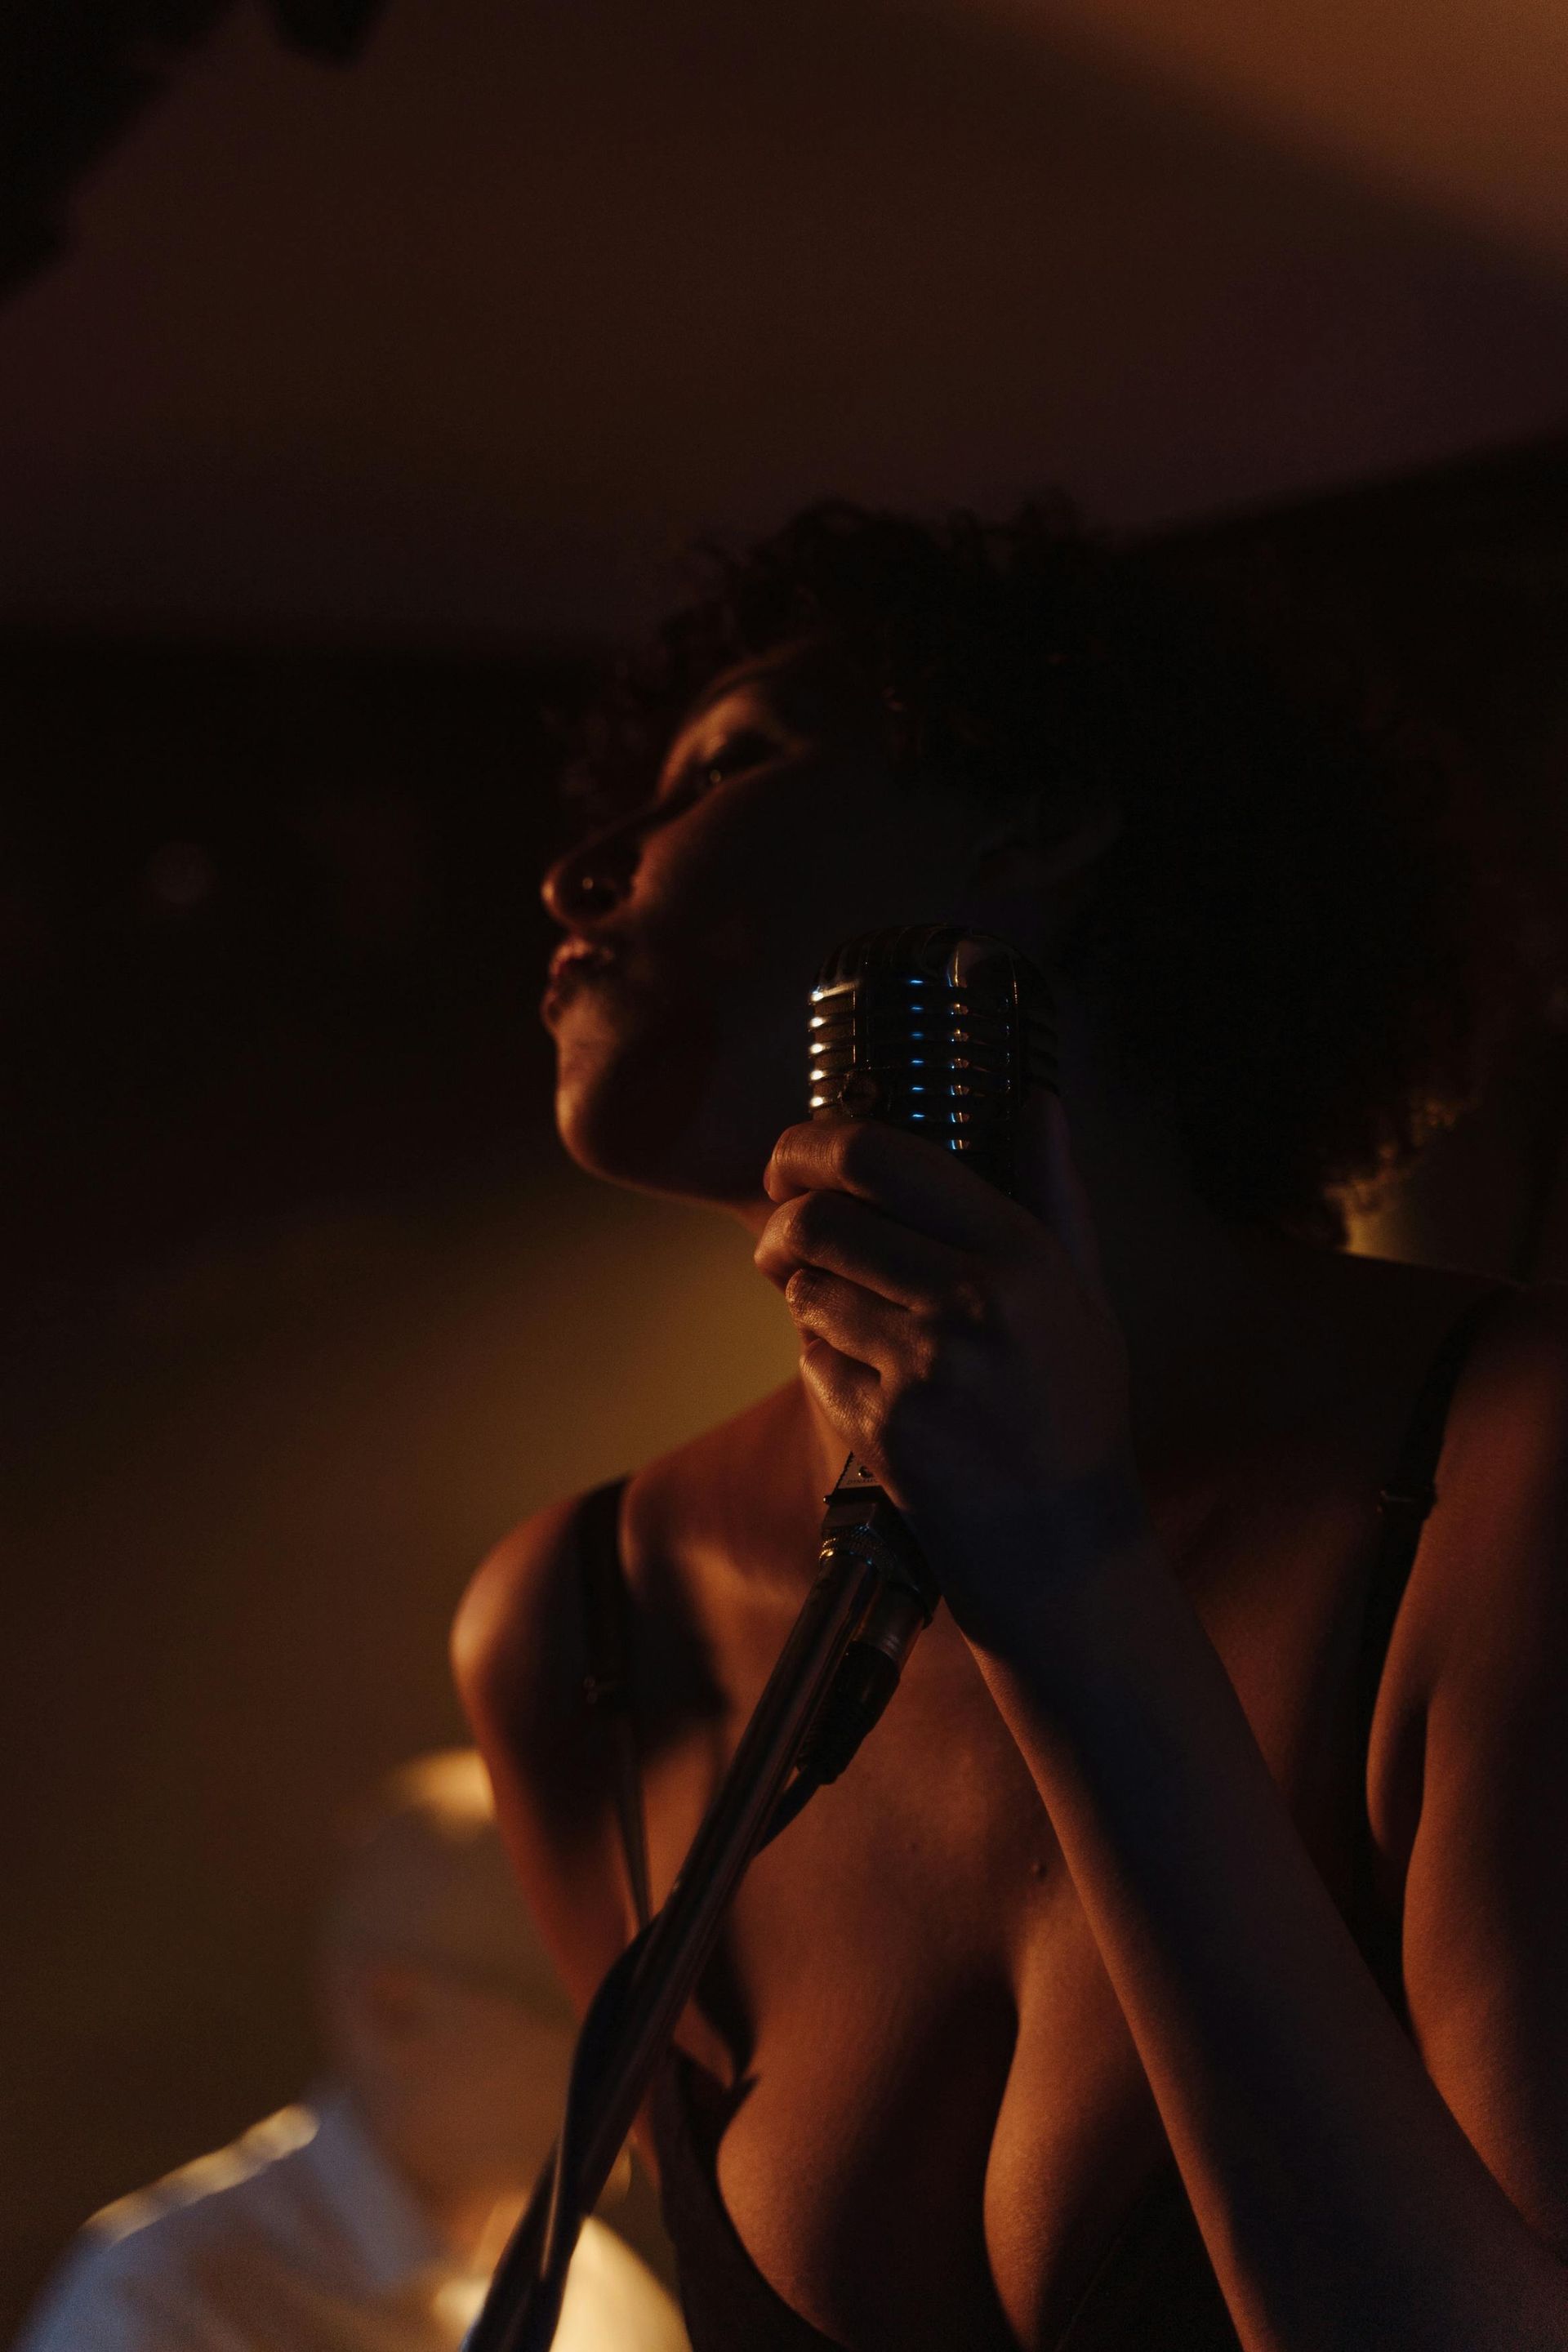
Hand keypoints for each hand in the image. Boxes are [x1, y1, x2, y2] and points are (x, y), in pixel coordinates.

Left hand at [755, 1098, 1145, 1637]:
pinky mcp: (881, 1429)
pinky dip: (823, 1363)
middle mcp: (972, 1303)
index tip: (792, 1158)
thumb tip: (1037, 1103)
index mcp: (1023, 1256)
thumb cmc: (1073, 1417)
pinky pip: (811, 1362)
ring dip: (805, 1296)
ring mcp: (922, 1369)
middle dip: (783, 1223)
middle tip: (784, 1239)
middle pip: (820, 1219)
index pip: (883, 1156)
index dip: (812, 1144)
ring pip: (805, 1291)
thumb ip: (1053, 1195)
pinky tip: (869, 1384)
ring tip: (846, 1320)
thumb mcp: (1085, 1299)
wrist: (1063, 1554)